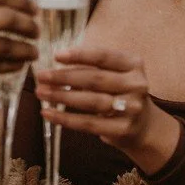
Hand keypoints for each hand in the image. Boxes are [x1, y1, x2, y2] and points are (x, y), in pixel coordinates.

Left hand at [34, 47, 179, 170]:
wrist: (143, 126)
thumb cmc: (118, 93)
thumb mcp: (112, 75)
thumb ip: (89, 69)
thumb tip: (53, 68)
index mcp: (134, 64)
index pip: (103, 56)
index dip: (79, 55)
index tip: (56, 55)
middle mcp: (137, 84)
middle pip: (95, 79)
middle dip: (64, 77)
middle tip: (41, 76)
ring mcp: (132, 108)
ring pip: (91, 101)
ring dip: (62, 96)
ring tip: (41, 93)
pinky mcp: (123, 129)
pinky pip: (89, 123)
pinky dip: (65, 118)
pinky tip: (48, 113)